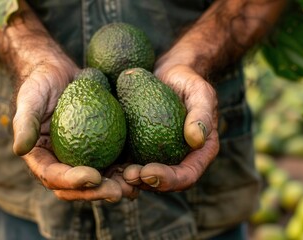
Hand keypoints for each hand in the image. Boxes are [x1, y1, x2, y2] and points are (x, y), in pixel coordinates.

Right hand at [11, 52, 135, 201]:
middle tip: (118, 191)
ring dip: (115, 188)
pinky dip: (126, 170)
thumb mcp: (30, 99)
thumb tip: (19, 150)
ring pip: (98, 181)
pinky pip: (113, 163)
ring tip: (133, 187)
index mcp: (42, 158)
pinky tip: (143, 170)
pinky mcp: (101, 148)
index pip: (53, 176)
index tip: (93, 176)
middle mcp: (62, 162)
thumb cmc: (41, 82)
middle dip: (97, 193)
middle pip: (77, 187)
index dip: (72, 181)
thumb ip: (24, 123)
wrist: (60, 71)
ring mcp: (82, 157)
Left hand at [123, 61, 219, 191]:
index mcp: (198, 153)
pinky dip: (116, 166)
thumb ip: (202, 114)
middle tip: (127, 175)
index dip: (169, 180)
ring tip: (114, 173)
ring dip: (127, 181)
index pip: (186, 175)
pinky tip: (101, 163)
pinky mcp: (137, 147)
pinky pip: (127, 161)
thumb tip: (196, 139)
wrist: (165, 72)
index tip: (149, 171)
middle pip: (162, 183)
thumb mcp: (199, 92)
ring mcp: (156, 155)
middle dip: (144, 184)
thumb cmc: (186, 80)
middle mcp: (178, 159)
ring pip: (142, 178)